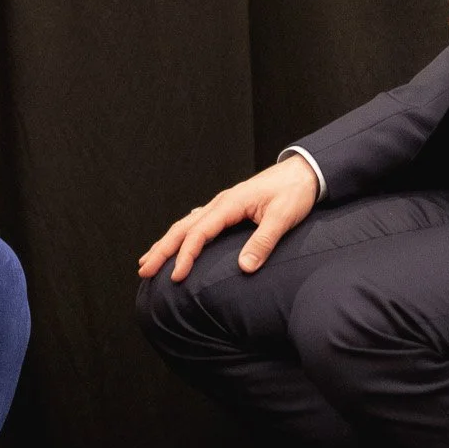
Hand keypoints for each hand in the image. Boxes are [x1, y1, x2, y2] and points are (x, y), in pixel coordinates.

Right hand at [137, 155, 318, 282]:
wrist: (305, 171)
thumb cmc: (294, 192)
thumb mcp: (282, 218)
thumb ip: (262, 242)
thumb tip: (243, 268)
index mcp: (229, 204)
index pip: (199, 233)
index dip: (185, 255)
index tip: (175, 277)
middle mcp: (220, 203)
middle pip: (183, 227)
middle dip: (162, 249)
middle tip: (143, 270)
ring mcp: (223, 204)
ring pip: (187, 224)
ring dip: (168, 242)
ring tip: (150, 259)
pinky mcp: (229, 207)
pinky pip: (198, 221)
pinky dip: (184, 233)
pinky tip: (180, 240)